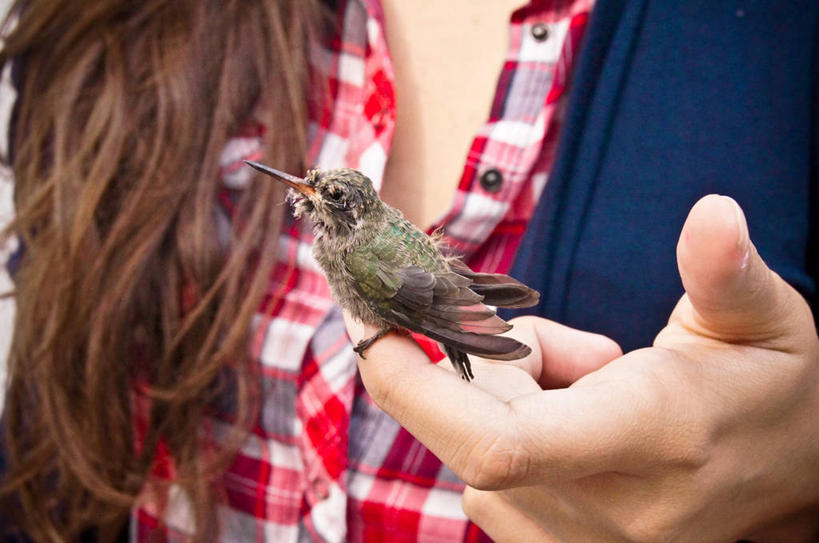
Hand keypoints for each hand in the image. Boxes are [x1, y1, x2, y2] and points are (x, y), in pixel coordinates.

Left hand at [345, 195, 818, 541]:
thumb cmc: (772, 390)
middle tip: (540, 337)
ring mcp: (574, 542)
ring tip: (586, 379)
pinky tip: (569, 415)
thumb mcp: (764, 321)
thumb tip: (713, 213)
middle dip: (479, 362)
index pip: (504, 443)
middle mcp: (606, 511)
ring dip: (506, 392)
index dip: (414, 386)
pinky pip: (488, 477)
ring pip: (477, 446)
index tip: (376, 322)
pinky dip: (509, 424)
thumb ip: (727, 273)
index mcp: (654, 439)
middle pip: (471, 432)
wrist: (788, 479)